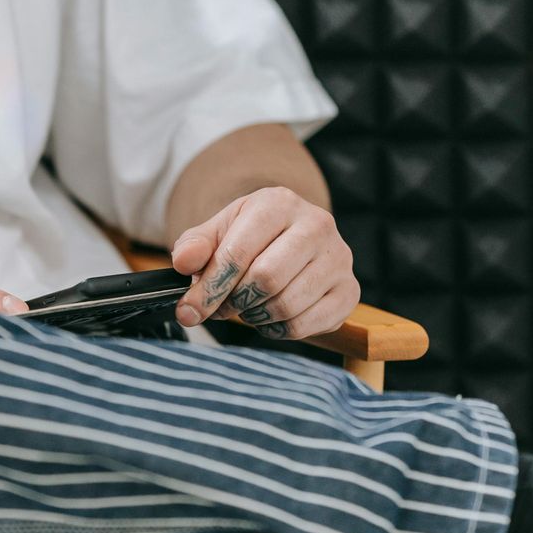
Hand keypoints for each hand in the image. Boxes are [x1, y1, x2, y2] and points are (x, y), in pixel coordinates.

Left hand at [169, 186, 358, 339]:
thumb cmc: (251, 236)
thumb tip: (183, 262)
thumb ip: (195, 246)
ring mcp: (338, 258)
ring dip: (256, 316)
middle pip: (266, 279)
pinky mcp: (349, 290)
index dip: (210, 287)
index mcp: (279, 203)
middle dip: (234, 301)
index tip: (190, 310)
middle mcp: (316, 225)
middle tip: (224, 306)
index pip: (238, 252)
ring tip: (247, 307)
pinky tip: (270, 318)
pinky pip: (306, 324)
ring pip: (287, 304)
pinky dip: (279, 329)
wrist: (293, 238)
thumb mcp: (218, 232)